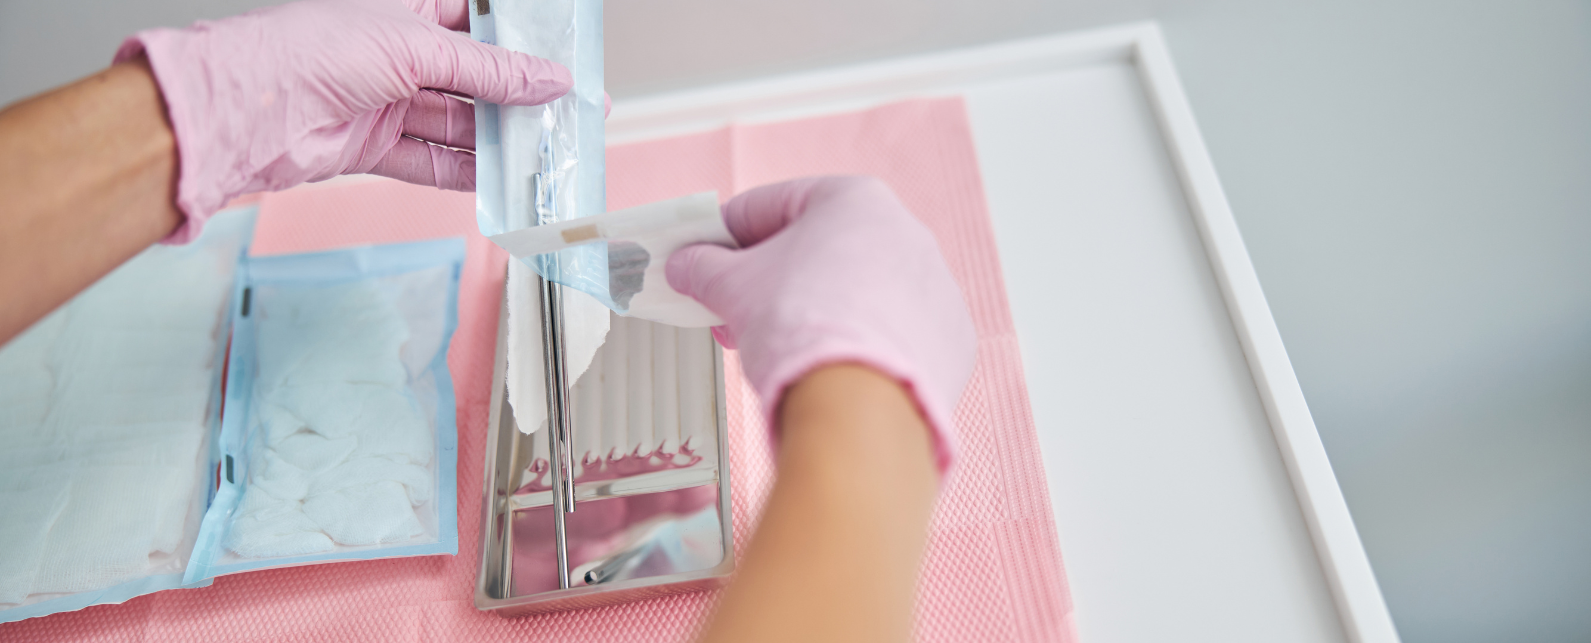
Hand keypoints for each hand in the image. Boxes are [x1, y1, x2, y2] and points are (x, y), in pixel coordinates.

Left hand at [115, 0, 569, 241]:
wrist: (244, 111)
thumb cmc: (309, 51)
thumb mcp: (415, 48)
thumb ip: (488, 70)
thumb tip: (547, 78)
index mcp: (404, 9)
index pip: (476, 19)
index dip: (520, 38)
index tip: (564, 56)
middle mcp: (396, 54)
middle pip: (474, 76)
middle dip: (520, 96)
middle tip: (568, 112)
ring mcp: (385, 101)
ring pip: (458, 122)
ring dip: (500, 139)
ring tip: (544, 151)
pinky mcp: (373, 146)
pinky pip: (432, 161)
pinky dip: (466, 173)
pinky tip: (501, 180)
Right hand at [665, 177, 977, 474]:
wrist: (862, 405)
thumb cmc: (799, 326)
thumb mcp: (731, 287)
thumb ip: (702, 268)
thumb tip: (686, 265)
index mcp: (855, 200)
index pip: (771, 205)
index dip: (725, 234)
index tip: (702, 259)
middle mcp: (906, 233)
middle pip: (818, 249)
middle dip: (767, 280)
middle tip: (730, 312)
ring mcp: (934, 286)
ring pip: (857, 292)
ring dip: (812, 312)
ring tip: (773, 347)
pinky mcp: (948, 338)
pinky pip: (892, 333)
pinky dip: (860, 345)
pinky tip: (830, 371)